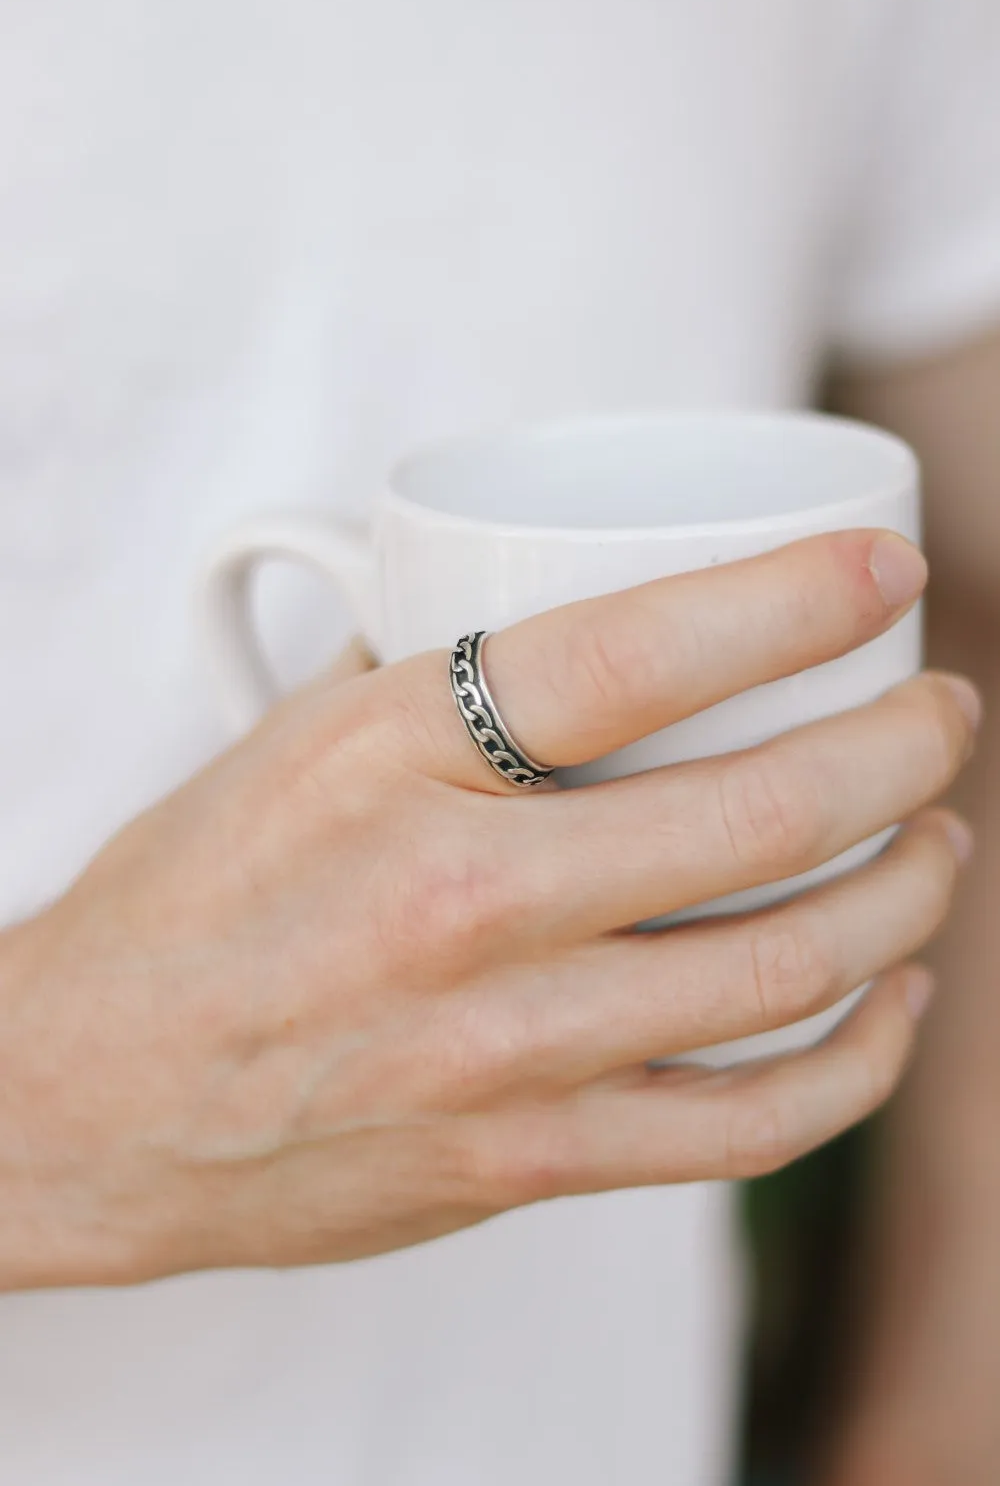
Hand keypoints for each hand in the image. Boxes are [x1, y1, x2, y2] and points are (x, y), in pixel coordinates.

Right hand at [0, 531, 975, 1288]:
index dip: (797, 599)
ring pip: (788, 968)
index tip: (885, 575)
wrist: (88, 1101)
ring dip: (909, 891)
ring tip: (935, 840)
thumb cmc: (189, 902)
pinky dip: (857, 1058)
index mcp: (392, 760)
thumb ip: (441, 683)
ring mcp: (506, 1048)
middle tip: (943, 713)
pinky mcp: (528, 1159)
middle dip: (907, 747)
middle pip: (762, 814)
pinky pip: (749, 1126)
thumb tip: (583, 625)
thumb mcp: (291, 740)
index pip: (639, 652)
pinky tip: (891, 1001)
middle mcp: (462, 903)